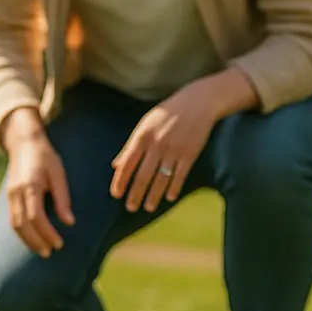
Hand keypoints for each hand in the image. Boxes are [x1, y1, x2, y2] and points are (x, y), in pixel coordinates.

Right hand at [4, 122, 74, 258]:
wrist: (24, 143)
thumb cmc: (45, 157)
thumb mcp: (59, 174)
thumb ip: (62, 198)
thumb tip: (69, 222)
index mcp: (30, 185)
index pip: (36, 216)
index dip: (47, 233)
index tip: (59, 243)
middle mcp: (16, 192)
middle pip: (22, 224)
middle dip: (35, 241)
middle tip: (50, 252)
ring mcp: (10, 195)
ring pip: (14, 224)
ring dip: (27, 240)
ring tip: (41, 250)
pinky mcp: (9, 197)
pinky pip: (12, 219)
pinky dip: (22, 232)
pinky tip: (33, 239)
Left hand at [110, 79, 222, 212]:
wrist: (197, 103)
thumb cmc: (166, 114)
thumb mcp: (144, 125)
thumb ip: (130, 146)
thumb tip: (115, 165)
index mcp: (142, 137)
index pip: (127, 163)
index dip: (120, 180)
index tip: (116, 194)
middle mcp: (156, 145)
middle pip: (143, 175)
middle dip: (135, 193)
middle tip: (130, 208)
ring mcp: (174, 150)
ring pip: (161, 179)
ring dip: (154, 195)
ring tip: (148, 207)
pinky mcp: (190, 153)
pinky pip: (180, 175)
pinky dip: (174, 188)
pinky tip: (169, 198)